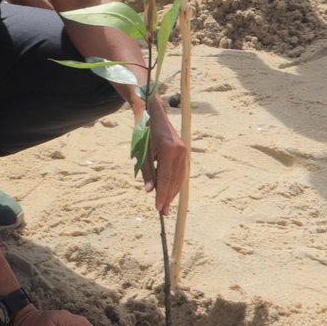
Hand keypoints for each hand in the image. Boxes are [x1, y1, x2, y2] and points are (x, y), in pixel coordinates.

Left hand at [141, 96, 187, 213]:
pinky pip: (181, 171)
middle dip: (169, 197)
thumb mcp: (142, 153)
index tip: (158, 208)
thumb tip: (150, 190)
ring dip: (173, 192)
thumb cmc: (145, 132)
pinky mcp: (183, 152)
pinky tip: (171, 192)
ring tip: (167, 205)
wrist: (154, 113)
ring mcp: (184, 151)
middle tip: (163, 212)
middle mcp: (180, 151)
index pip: (165, 178)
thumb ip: (146, 172)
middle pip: (175, 180)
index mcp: (169, 150)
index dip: (162, 195)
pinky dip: (175, 183)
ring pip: (180, 177)